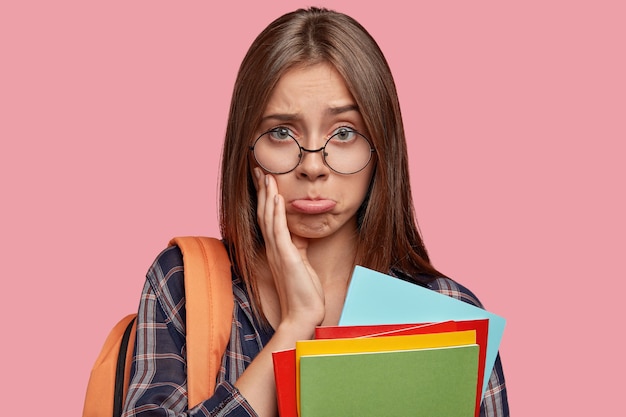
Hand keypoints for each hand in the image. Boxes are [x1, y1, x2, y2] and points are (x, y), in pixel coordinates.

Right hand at [254, 168, 324, 332]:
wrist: (302, 316)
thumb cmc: (303, 293)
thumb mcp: (300, 264)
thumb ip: (296, 248)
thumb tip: (298, 235)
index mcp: (276, 249)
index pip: (267, 218)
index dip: (265, 198)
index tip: (265, 180)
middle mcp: (273, 249)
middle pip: (263, 213)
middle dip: (262, 190)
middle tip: (258, 169)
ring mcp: (277, 252)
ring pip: (268, 218)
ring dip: (267, 195)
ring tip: (266, 176)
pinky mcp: (286, 257)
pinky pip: (278, 231)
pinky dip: (276, 212)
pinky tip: (275, 198)